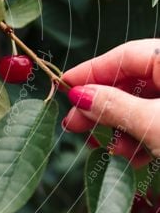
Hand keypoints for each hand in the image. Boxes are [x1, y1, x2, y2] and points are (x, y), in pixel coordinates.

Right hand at [62, 39, 159, 163]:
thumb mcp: (154, 123)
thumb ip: (115, 107)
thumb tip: (80, 95)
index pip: (124, 55)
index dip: (90, 72)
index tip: (63, 86)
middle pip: (133, 80)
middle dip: (103, 106)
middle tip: (74, 124)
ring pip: (145, 103)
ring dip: (122, 127)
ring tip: (110, 149)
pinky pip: (159, 119)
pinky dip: (143, 135)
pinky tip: (133, 157)